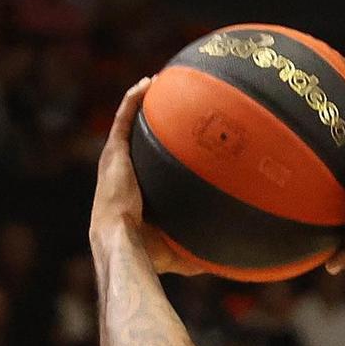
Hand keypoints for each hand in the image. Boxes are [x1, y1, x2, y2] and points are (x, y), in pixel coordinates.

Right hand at [90, 81, 193, 273]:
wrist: (124, 245)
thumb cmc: (150, 255)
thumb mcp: (181, 252)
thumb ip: (201, 252)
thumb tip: (229, 262)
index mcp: (136, 192)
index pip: (149, 166)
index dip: (161, 153)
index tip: (181, 142)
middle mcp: (124, 172)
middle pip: (138, 140)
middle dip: (151, 122)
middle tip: (171, 106)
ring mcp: (117, 160)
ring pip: (128, 123)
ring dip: (141, 102)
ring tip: (158, 84)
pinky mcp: (115, 152)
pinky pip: (125, 117)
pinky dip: (135, 99)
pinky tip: (149, 83)